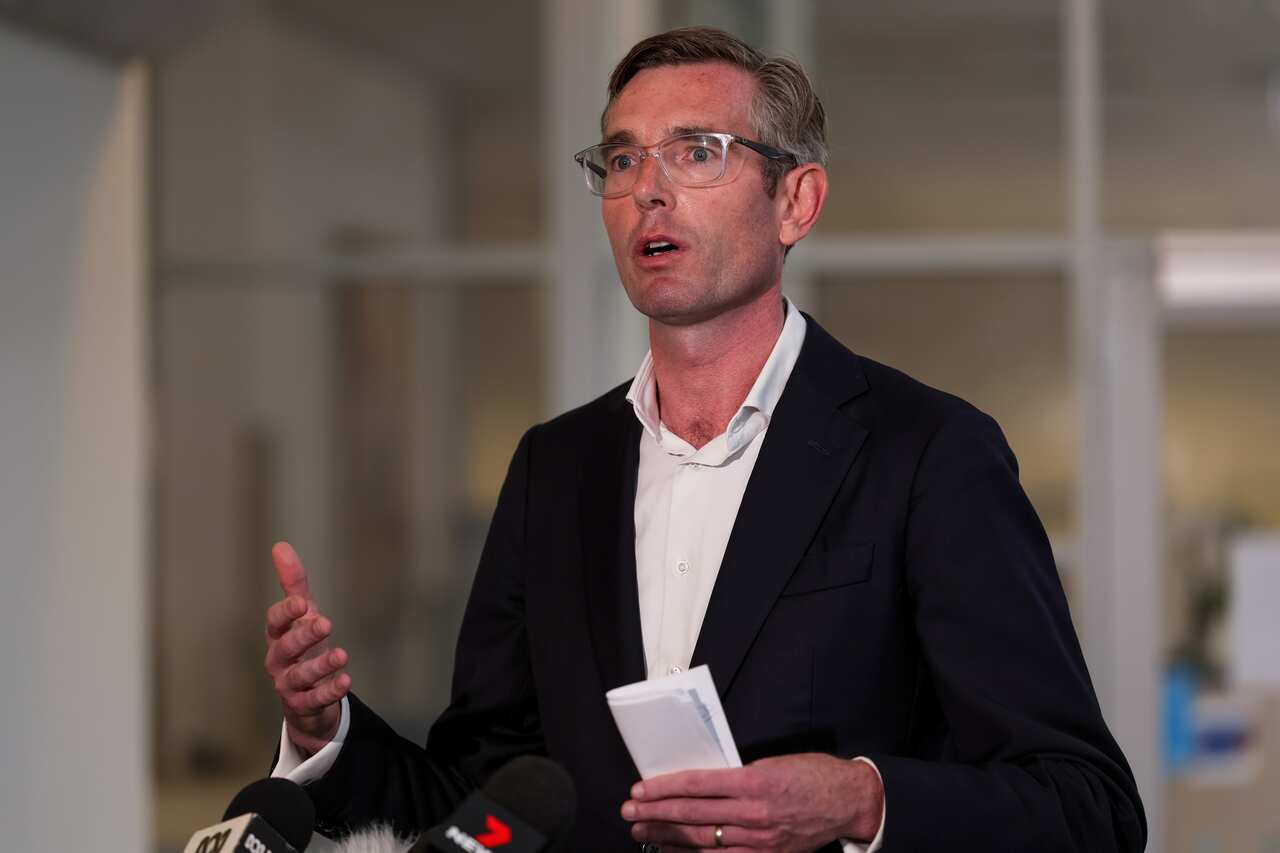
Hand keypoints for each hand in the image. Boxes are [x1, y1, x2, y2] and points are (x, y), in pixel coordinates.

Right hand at [263, 541, 350, 756]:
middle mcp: (279, 661)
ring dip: (321, 666)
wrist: (307, 694)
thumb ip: (294, 584)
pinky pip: (314, 700)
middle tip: (327, 623)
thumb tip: (280, 545)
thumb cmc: (303, 647)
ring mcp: (289, 685)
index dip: (286, 613)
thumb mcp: (302, 615)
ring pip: (300, 676)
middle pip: (286, 648)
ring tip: (342, 655)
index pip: (275, 622)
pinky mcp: (303, 706)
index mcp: (278, 636)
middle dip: (304, 636)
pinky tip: (346, 681)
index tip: (303, 603)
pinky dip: (329, 691)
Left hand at [621, 753, 883, 851]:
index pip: (697, 784)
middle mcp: (753, 812)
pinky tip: (676, 852)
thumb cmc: (812, 775)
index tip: (640, 788)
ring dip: (668, 836)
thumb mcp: (772, 763)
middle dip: (656, 813)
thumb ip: (737, 775)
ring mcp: (759, 838)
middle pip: (693, 814)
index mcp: (753, 781)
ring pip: (703, 839)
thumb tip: (701, 780)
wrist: (848, 801)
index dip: (664, 787)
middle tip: (628, 812)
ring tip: (642, 832)